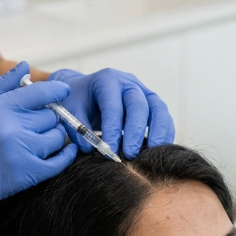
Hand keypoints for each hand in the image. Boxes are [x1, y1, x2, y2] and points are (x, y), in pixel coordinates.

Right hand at [0, 61, 76, 235]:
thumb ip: (1, 85)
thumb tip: (25, 66)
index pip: (40, 92)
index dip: (56, 90)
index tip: (63, 91)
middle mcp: (12, 127)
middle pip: (50, 116)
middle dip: (49, 118)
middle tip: (41, 124)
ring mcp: (21, 151)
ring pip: (56, 137)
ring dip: (54, 137)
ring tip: (43, 139)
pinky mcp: (27, 175)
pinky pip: (59, 163)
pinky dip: (66, 156)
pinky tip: (65, 152)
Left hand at [49, 68, 174, 158]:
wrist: (87, 94)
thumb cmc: (78, 103)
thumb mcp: (70, 111)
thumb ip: (77, 129)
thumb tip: (89, 148)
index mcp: (107, 80)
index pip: (112, 104)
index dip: (112, 129)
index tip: (108, 151)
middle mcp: (129, 83)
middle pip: (138, 105)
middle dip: (135, 132)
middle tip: (130, 155)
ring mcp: (144, 92)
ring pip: (158, 109)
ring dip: (157, 133)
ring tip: (150, 155)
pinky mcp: (153, 105)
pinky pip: (164, 118)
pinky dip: (165, 134)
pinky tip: (158, 151)